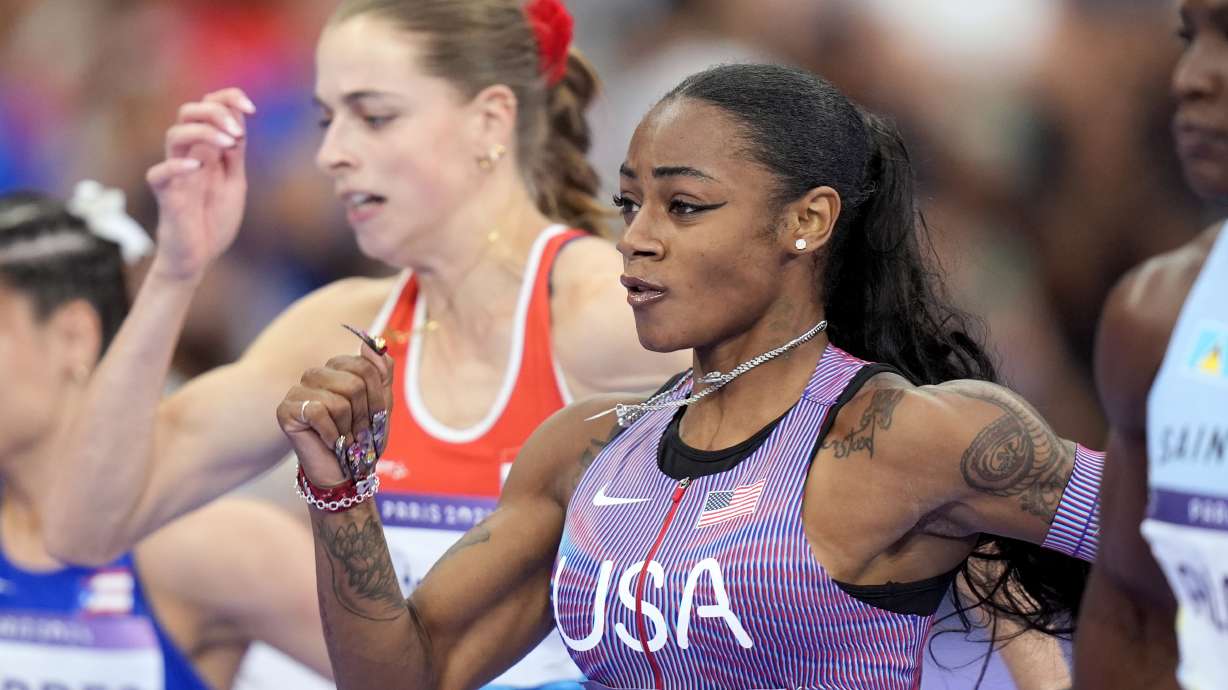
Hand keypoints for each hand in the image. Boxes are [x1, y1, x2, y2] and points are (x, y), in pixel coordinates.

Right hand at [145, 88, 255, 280]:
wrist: (200, 255)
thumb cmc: (214, 219)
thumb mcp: (234, 181)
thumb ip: (235, 154)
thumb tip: (239, 121)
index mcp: (206, 149)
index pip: (207, 107)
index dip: (227, 99)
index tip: (251, 108)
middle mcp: (188, 156)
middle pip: (187, 112)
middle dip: (214, 111)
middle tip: (237, 133)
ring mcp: (176, 173)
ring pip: (174, 135)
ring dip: (203, 132)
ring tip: (228, 144)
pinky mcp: (166, 195)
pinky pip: (159, 173)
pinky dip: (178, 166)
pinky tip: (199, 167)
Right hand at [277, 336, 394, 486]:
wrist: (346, 473)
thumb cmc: (362, 438)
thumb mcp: (382, 402)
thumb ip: (381, 371)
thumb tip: (372, 342)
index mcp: (338, 368)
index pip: (366, 367)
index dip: (376, 397)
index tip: (373, 417)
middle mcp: (315, 374)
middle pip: (355, 383)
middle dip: (364, 415)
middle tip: (358, 433)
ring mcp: (298, 391)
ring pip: (338, 400)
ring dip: (348, 427)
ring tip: (344, 439)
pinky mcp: (285, 410)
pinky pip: (318, 413)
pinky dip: (332, 434)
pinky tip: (329, 442)